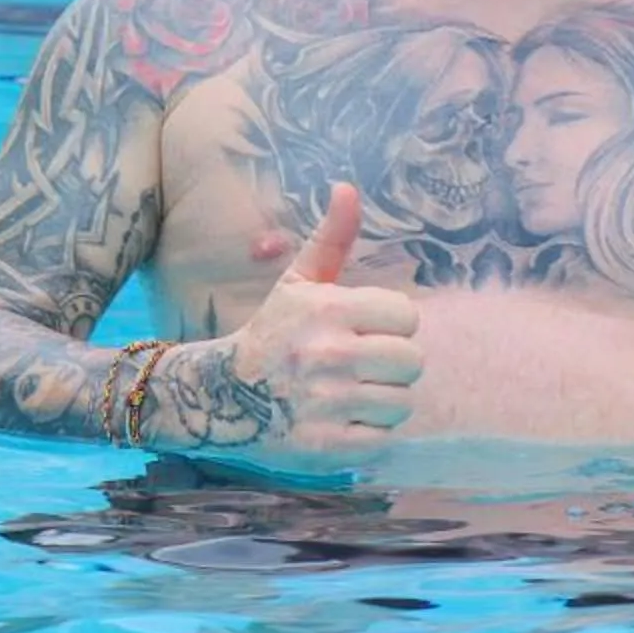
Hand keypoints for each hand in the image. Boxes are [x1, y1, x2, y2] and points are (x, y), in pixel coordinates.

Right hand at [151, 183, 422, 474]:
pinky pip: (383, 439)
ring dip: (381, 402)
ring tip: (348, 395)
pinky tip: (341, 422)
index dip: (390, 325)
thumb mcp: (298, 283)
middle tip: (358, 367)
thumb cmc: (273, 333)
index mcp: (329, 309)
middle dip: (390, 365)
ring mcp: (329, 403)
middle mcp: (330, 354)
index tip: (363, 331)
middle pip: (412, 362)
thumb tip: (348, 187)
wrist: (221, 395)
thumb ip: (330, 238)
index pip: (408, 316)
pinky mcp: (327, 446)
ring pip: (402, 402)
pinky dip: (368, 435)